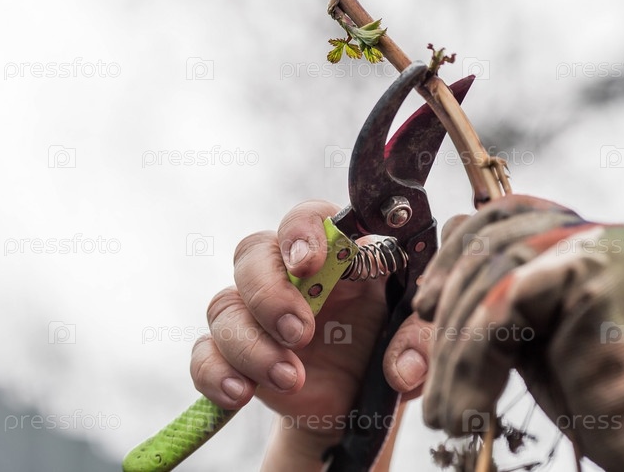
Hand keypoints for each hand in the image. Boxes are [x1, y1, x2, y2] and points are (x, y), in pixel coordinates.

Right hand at [190, 200, 432, 469]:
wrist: (353, 406)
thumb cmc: (385, 353)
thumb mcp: (417, 345)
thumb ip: (420, 343)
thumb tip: (404, 367)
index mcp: (335, 255)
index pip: (308, 218)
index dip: (301, 232)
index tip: (309, 263)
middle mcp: (287, 275)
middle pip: (252, 253)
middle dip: (269, 293)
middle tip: (300, 333)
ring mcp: (255, 313)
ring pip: (224, 306)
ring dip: (251, 344)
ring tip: (289, 380)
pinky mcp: (234, 354)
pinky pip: (203, 353)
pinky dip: (214, 372)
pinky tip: (240, 394)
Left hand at [413, 194, 623, 470]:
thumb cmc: (596, 393)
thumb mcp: (530, 331)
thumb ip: (494, 289)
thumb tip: (447, 241)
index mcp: (578, 237)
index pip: (499, 217)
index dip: (452, 257)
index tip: (423, 307)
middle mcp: (593, 231)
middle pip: (489, 245)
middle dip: (448, 312)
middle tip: (430, 373)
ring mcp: (598, 246)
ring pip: (492, 278)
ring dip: (455, 351)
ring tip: (447, 411)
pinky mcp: (594, 275)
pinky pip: (504, 305)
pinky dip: (474, 360)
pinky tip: (470, 408)